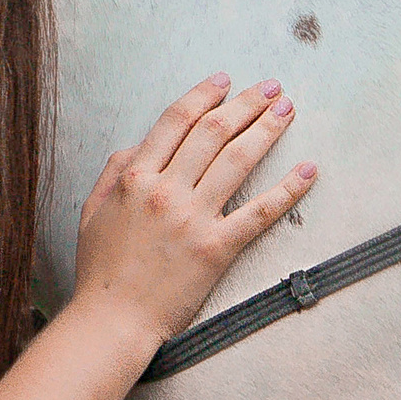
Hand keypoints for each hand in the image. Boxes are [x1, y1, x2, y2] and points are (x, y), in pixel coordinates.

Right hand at [70, 74, 315, 348]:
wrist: (113, 319)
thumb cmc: (101, 269)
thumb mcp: (93, 210)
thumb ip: (113, 171)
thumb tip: (137, 145)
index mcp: (135, 177)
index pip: (176, 121)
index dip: (203, 95)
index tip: (224, 81)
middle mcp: (165, 190)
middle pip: (213, 132)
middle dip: (245, 103)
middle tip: (269, 87)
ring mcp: (193, 218)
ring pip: (237, 160)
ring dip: (267, 129)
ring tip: (287, 110)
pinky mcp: (217, 248)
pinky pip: (259, 212)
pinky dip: (287, 189)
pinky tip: (307, 171)